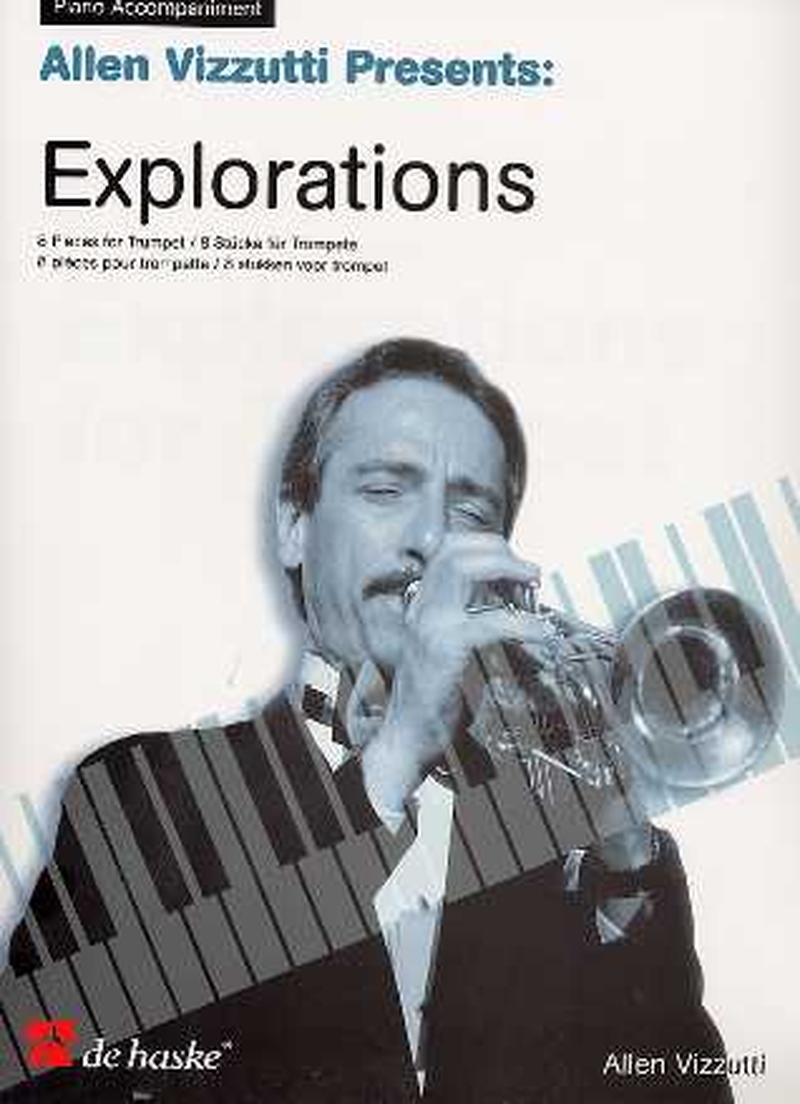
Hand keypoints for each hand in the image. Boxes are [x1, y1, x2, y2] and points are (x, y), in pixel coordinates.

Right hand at [359, 533, 554, 814]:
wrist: (409, 737)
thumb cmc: (437, 697)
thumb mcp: (452, 649)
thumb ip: (473, 621)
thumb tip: (513, 605)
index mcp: (422, 604)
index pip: (446, 550)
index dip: (484, 546)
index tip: (514, 562)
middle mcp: (421, 607)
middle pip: (454, 550)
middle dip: (498, 550)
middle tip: (530, 572)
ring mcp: (430, 624)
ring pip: (462, 568)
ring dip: (506, 569)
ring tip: (533, 583)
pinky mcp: (445, 648)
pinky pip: (490, 622)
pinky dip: (523, 623)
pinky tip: (541, 633)